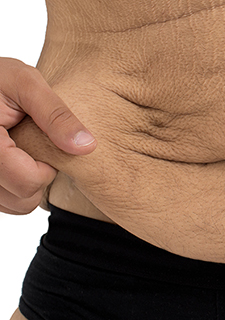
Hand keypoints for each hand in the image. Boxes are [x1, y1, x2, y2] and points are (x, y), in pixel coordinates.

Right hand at [0, 57, 95, 213]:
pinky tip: (16, 160)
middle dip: (38, 175)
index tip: (45, 142)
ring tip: (24, 151)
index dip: (46, 167)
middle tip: (35, 145)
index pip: (27, 182)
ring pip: (14, 205)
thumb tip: (86, 146)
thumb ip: (56, 114)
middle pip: (22, 199)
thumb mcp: (26, 83)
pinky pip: (5, 202)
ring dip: (27, 183)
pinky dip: (15, 186)